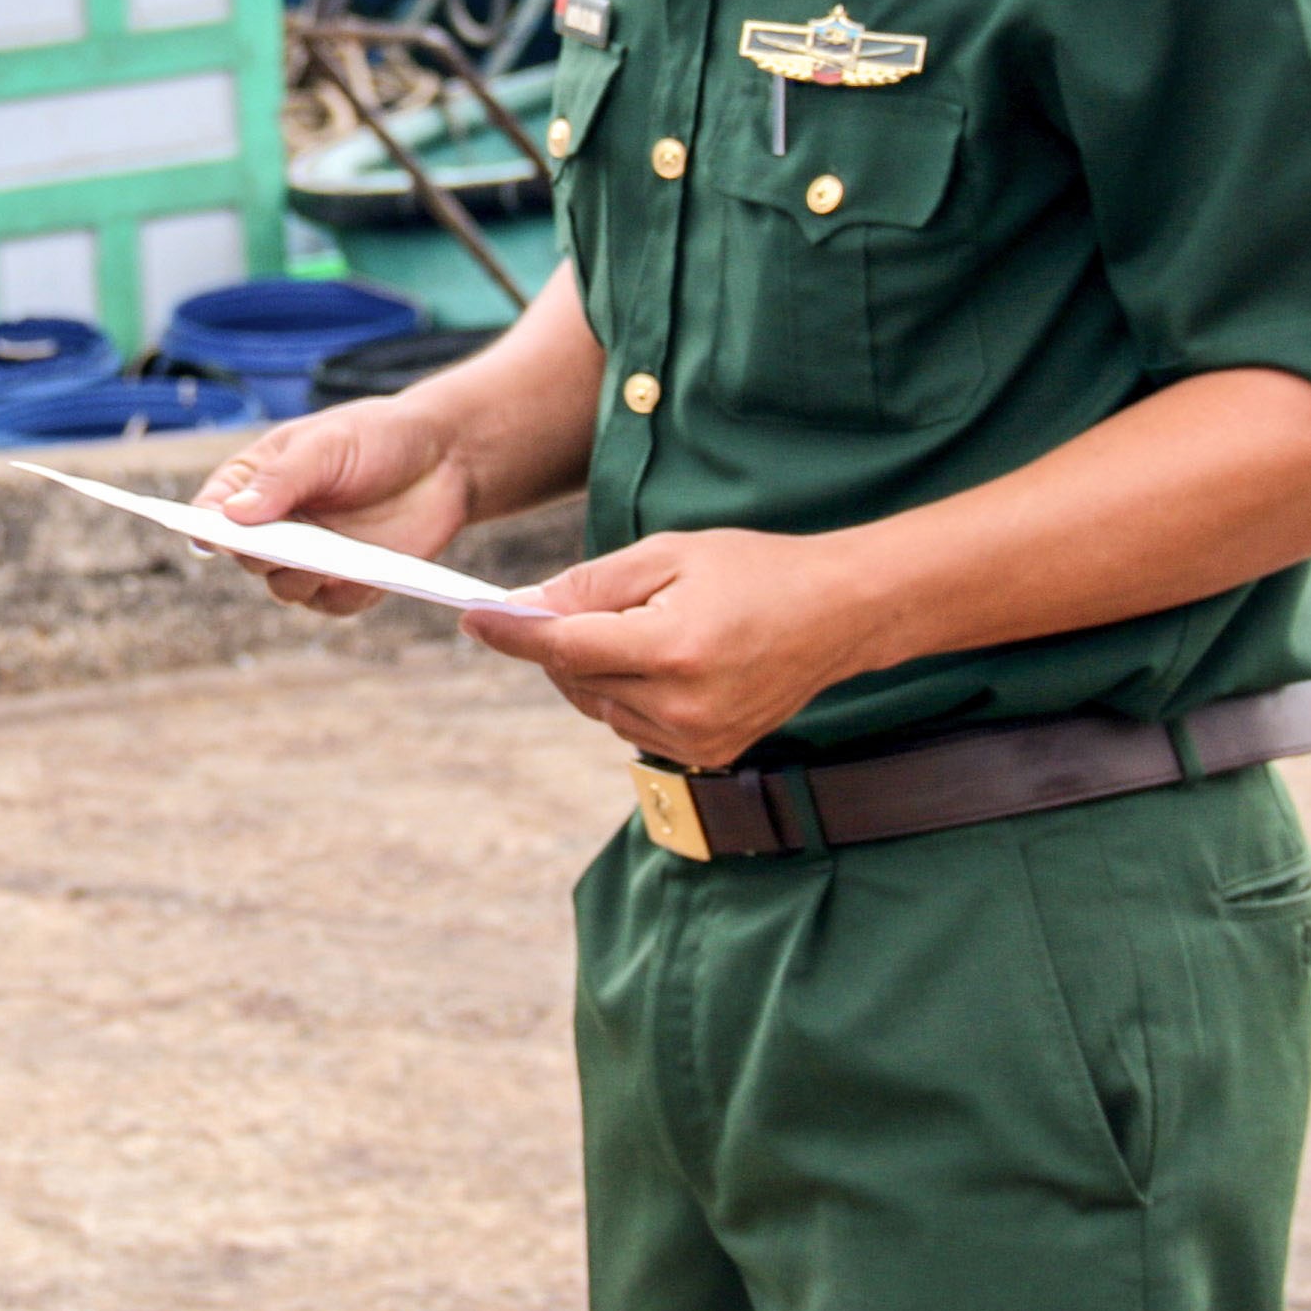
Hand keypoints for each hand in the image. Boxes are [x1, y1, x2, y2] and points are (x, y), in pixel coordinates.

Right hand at [192, 396, 474, 617]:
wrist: (444, 458)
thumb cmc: (376, 438)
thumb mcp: (326, 446)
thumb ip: (281, 479)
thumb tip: (231, 516)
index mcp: (256, 482)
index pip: (213, 509)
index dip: (205, 524)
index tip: (209, 533)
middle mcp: (277, 525)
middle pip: (245, 557)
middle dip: (257, 554)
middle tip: (274, 546)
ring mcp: (311, 558)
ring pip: (284, 587)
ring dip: (298, 578)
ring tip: (323, 562)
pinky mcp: (347, 583)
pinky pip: (332, 603)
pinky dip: (342, 592)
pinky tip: (360, 574)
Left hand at [460, 529, 874, 767]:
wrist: (837, 615)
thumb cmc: (754, 571)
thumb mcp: (669, 554)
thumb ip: (592, 583)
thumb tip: (524, 607)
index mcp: (673, 649)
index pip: (564, 647)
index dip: (512, 632)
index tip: (473, 617)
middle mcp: (682, 706)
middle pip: (575, 677)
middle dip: (561, 640)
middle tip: (585, 602)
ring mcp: (697, 739)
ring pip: (596, 704)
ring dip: (593, 668)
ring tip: (644, 626)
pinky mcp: (706, 756)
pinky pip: (630, 725)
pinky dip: (624, 692)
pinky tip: (662, 661)